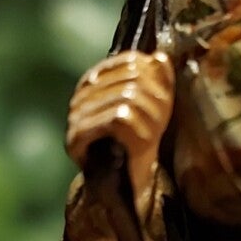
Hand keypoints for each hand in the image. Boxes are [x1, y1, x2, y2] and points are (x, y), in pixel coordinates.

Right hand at [66, 51, 175, 209]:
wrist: (123, 183)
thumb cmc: (138, 142)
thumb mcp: (154, 106)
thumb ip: (157, 79)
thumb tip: (160, 58)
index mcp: (95, 79)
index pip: (131, 62)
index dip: (154, 77)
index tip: (165, 98)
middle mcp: (81, 93)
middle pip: (132, 79)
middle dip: (155, 101)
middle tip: (160, 123)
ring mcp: (76, 115)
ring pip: (127, 98)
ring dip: (150, 118)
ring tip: (153, 135)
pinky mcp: (77, 137)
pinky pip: (118, 119)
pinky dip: (138, 130)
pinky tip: (143, 142)